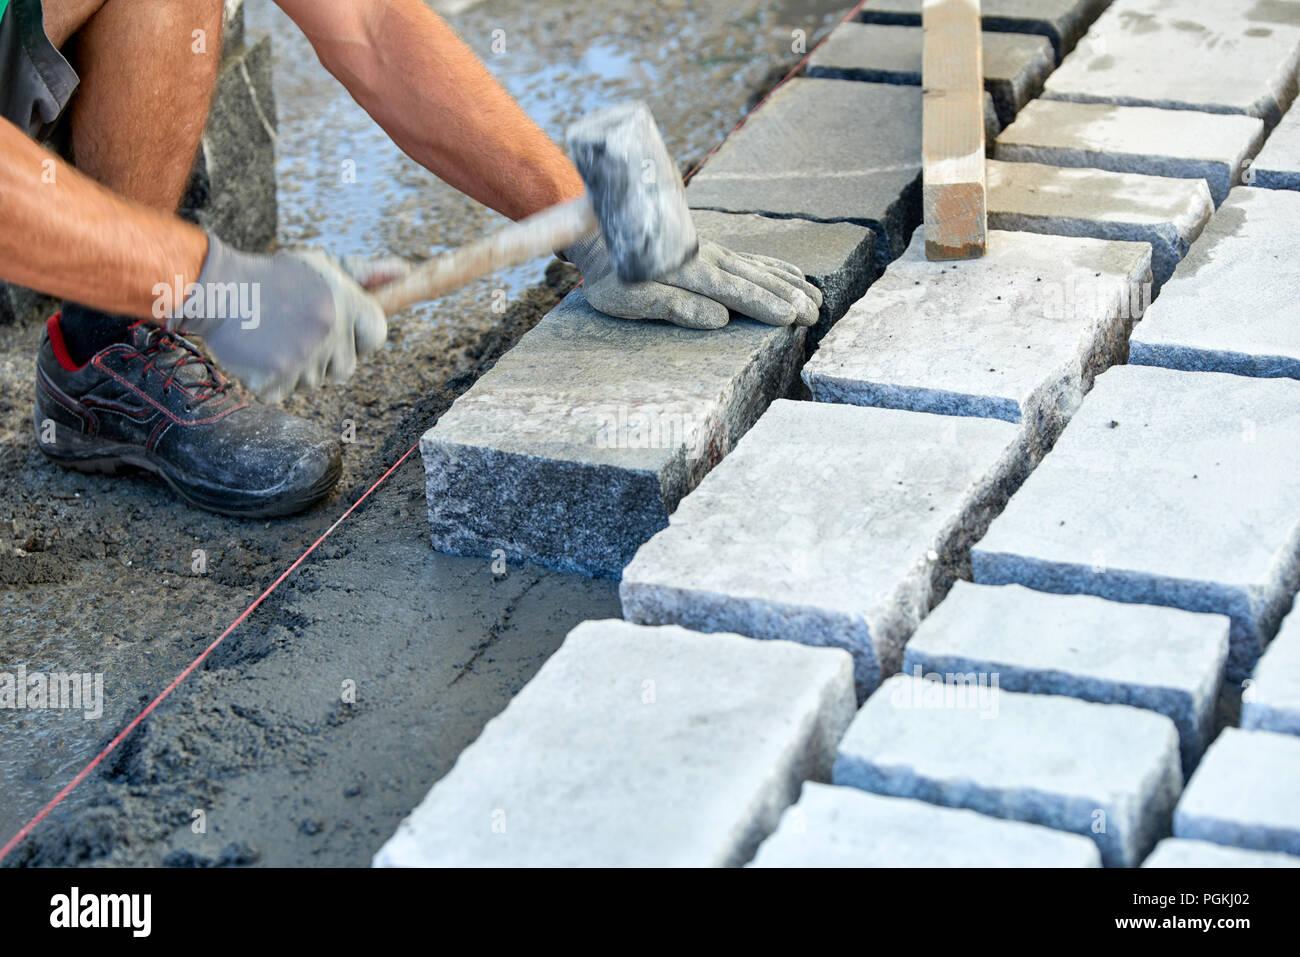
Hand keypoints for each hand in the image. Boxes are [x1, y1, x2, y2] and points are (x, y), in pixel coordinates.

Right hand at [171, 234, 407, 400]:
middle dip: (327, 358)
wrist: (216, 289)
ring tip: (274, 338)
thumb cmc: (273, 278)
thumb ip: (365, 274)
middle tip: (296, 332)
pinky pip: (285, 393)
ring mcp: (304, 356)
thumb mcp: (320, 267)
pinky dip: (270, 381)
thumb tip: (405, 271)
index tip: (336, 328)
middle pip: (347, 367)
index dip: (358, 337)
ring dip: (298, 369)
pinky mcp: (277, 377)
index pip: (377, 336)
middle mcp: (330, 328)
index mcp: (345, 301)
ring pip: (315, 382)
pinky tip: (258, 353)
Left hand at [563, 232, 821, 329]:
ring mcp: (708, 250)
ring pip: (758, 266)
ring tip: (815, 296)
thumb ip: (676, 307)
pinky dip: (773, 266)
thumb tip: (719, 319)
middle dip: (789, 296)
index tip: (795, 318)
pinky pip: (748, 258)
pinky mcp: (705, 248)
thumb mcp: (631, 297)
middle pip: (756, 278)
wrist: (592, 229)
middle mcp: (706, 257)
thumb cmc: (608, 272)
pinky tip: (789, 273)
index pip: (738, 292)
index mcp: (691, 272)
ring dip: (787, 282)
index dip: (768, 306)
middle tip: (817, 313)